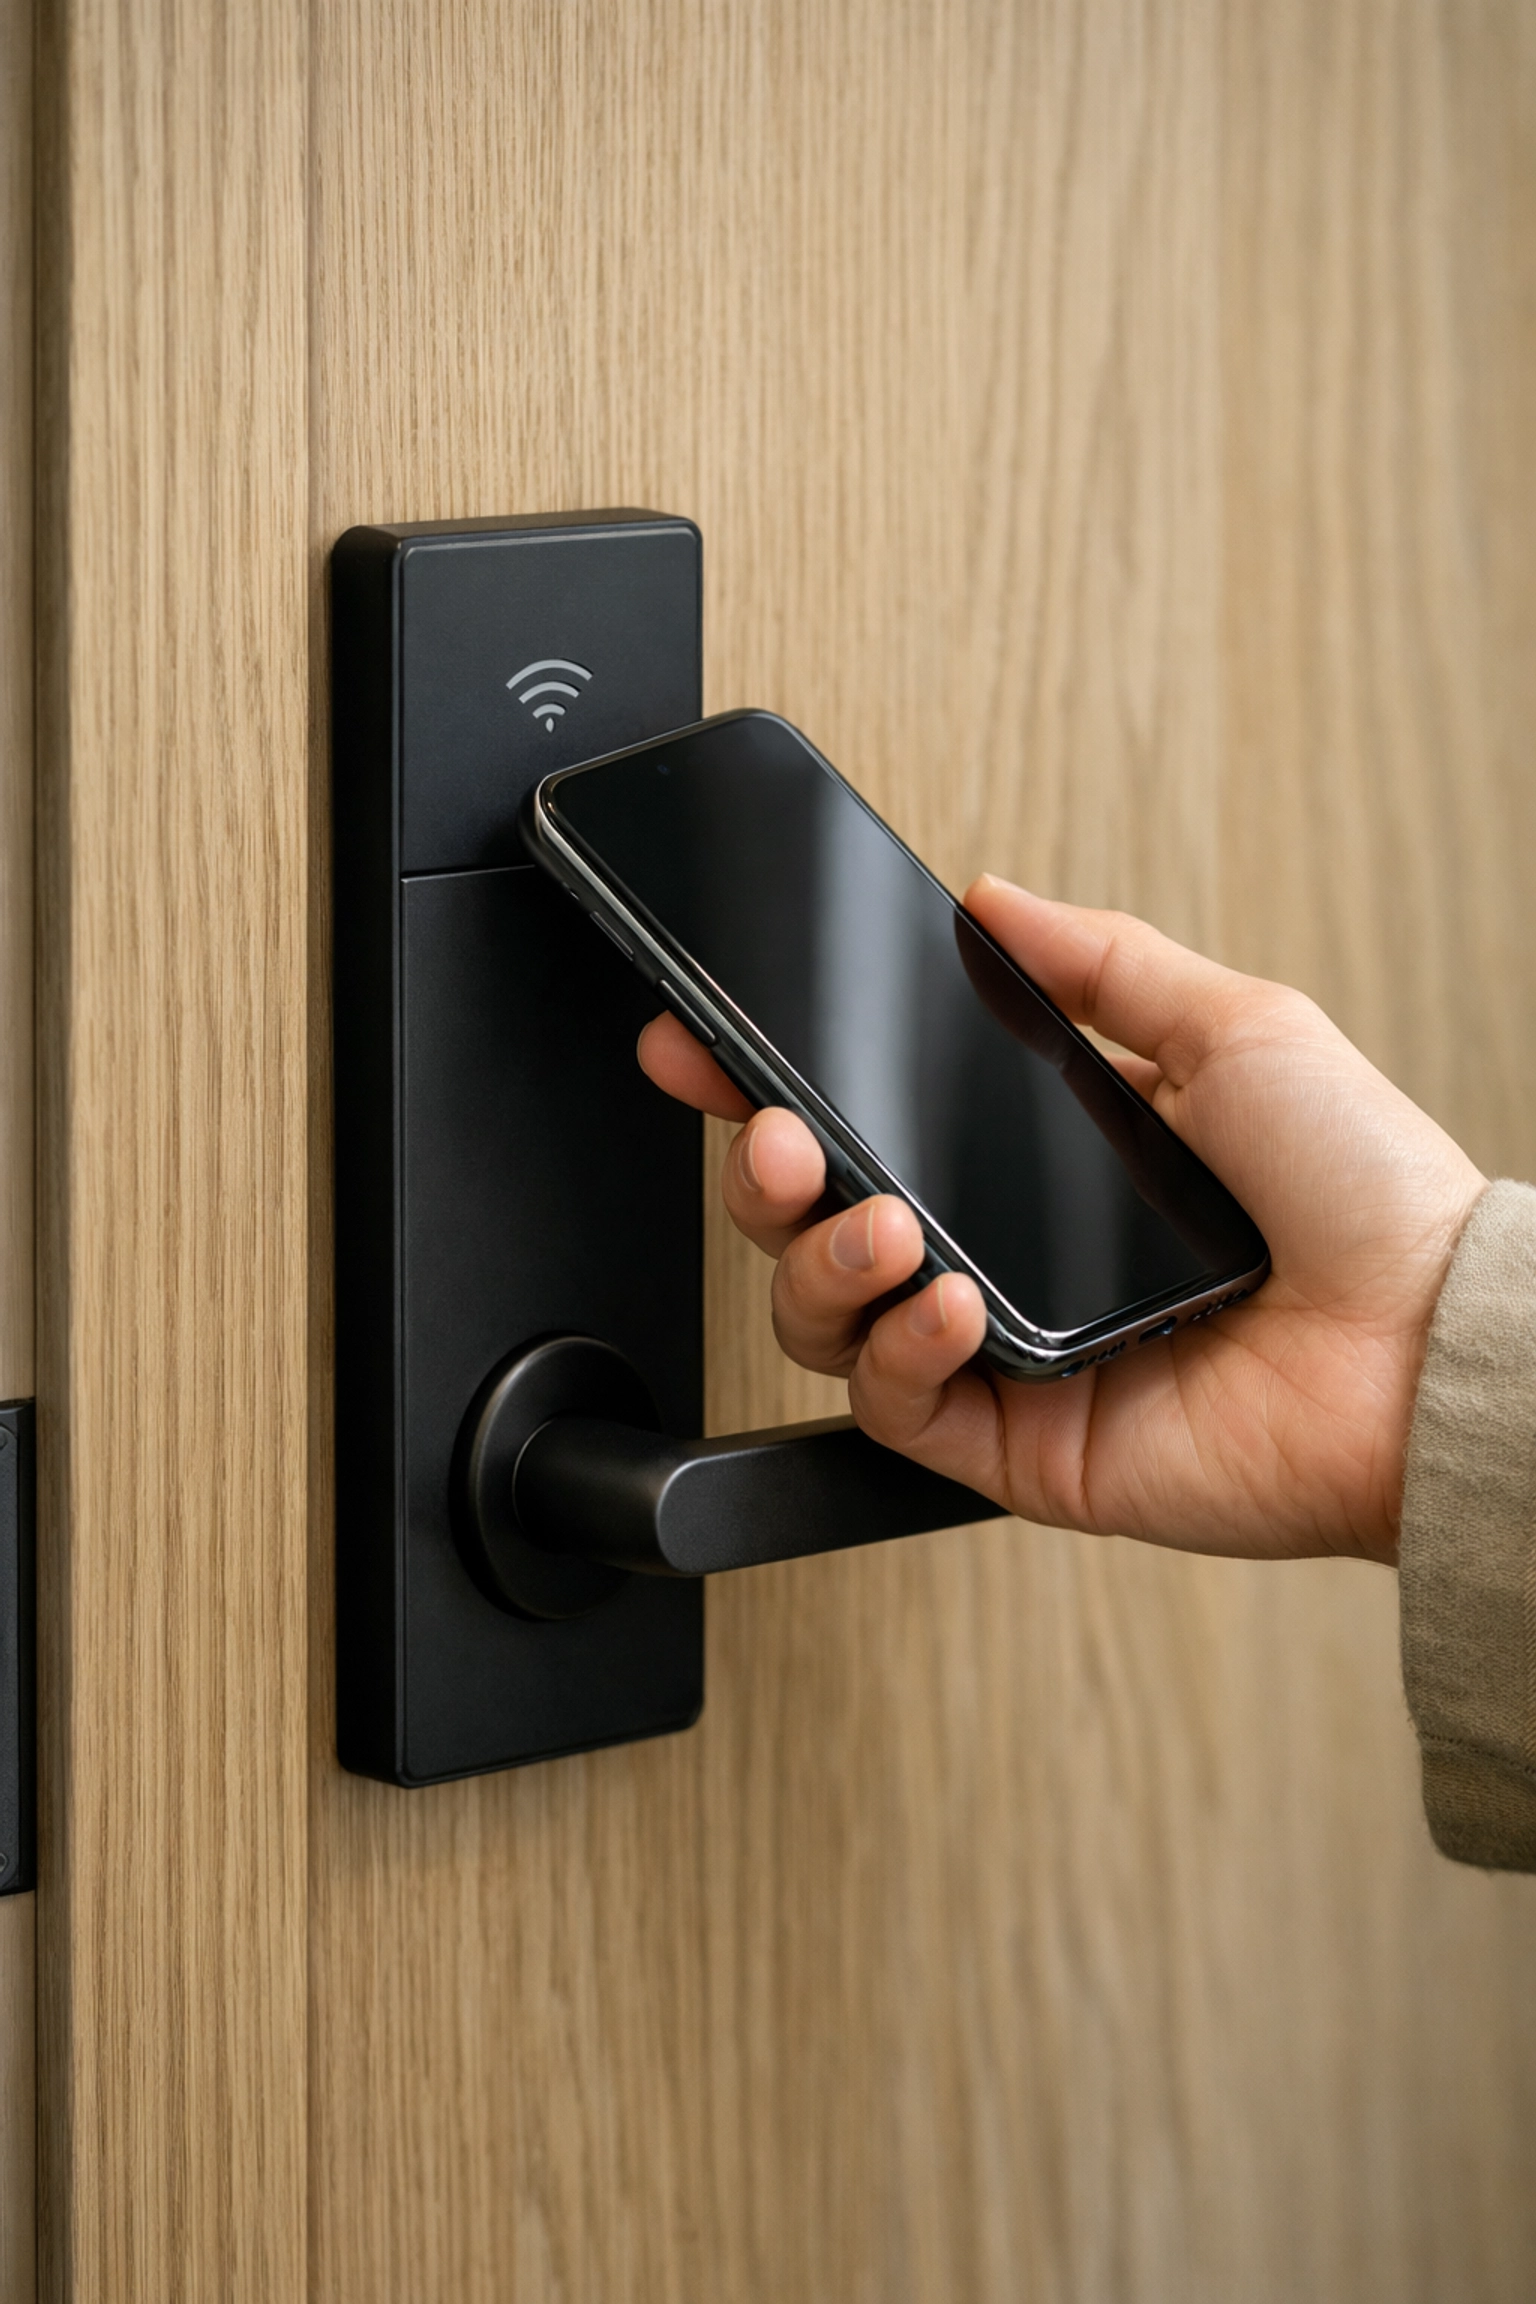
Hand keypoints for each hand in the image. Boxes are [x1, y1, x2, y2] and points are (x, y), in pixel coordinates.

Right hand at [638, 877, 1485, 1563]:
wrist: (1427, 1337)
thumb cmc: (1363, 1191)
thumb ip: (1101, 961)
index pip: (869, 1123)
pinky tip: (951, 1299)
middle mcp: (1005, 1257)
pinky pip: (896, 1407)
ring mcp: (1004, 1356)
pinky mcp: (1016, 1445)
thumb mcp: (1233, 1026)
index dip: (771, 1087)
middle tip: (771, 1133)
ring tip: (882, 1220)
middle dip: (762, 1174)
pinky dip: (899, 1348)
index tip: (705, 1045)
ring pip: (829, 1321)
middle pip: (817, 1225)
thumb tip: (993, 900)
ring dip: (820, 1261)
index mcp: (1040, 1164)